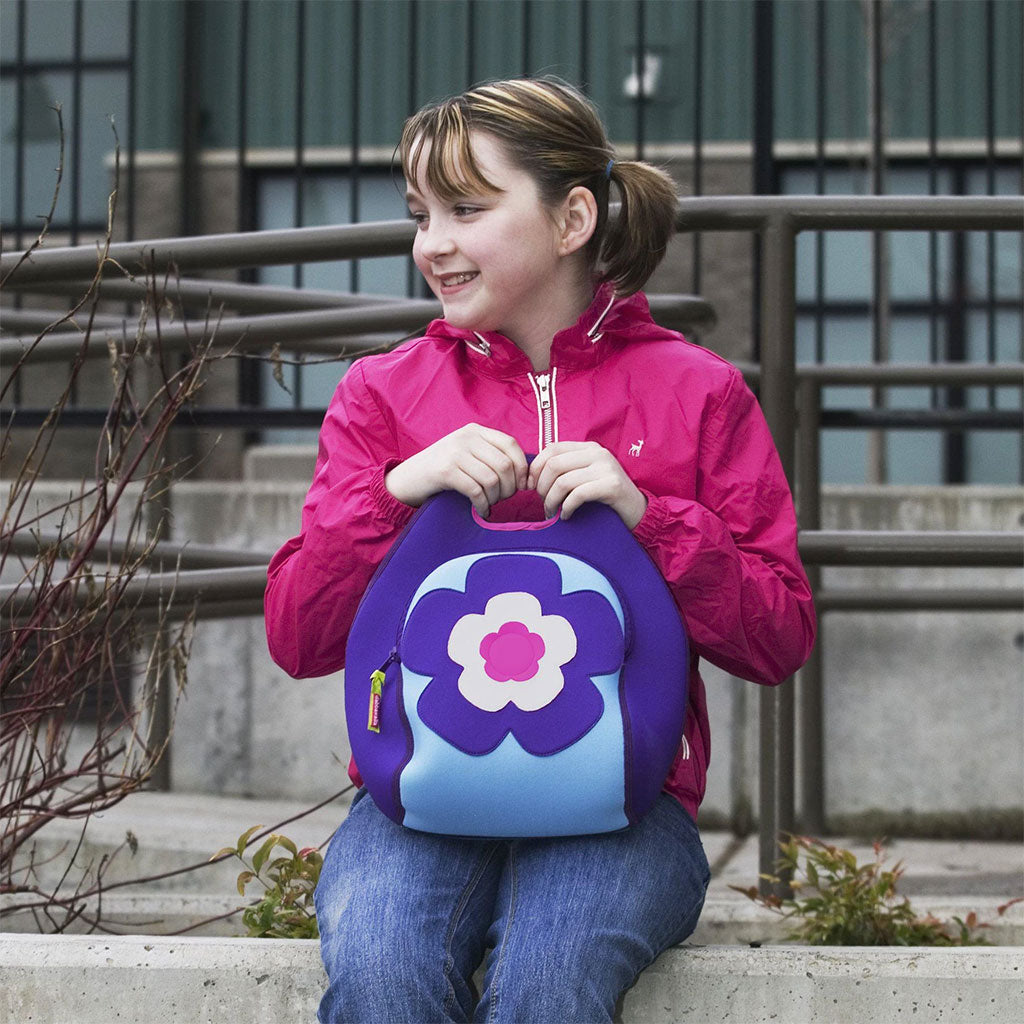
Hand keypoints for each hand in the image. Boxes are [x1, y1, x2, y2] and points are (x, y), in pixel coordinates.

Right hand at [385, 423, 528, 516]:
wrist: (407, 479)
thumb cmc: (443, 471)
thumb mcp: (468, 455)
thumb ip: (492, 457)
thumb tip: (525, 476)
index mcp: (475, 431)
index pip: (511, 445)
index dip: (522, 468)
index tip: (522, 486)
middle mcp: (466, 437)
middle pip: (504, 464)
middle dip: (509, 488)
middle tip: (502, 499)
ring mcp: (454, 453)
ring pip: (492, 479)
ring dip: (495, 498)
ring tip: (490, 504)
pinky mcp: (445, 471)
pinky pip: (475, 490)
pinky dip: (483, 505)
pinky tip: (481, 510)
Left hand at [528, 442, 647, 528]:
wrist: (637, 510)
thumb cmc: (605, 497)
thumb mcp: (585, 476)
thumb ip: (565, 470)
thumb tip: (530, 477)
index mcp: (588, 448)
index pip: (552, 449)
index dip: (536, 468)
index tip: (530, 487)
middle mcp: (598, 453)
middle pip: (554, 465)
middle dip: (541, 487)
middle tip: (543, 503)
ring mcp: (606, 468)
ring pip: (563, 481)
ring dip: (551, 501)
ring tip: (552, 512)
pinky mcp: (612, 485)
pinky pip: (577, 495)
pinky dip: (566, 508)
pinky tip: (566, 516)